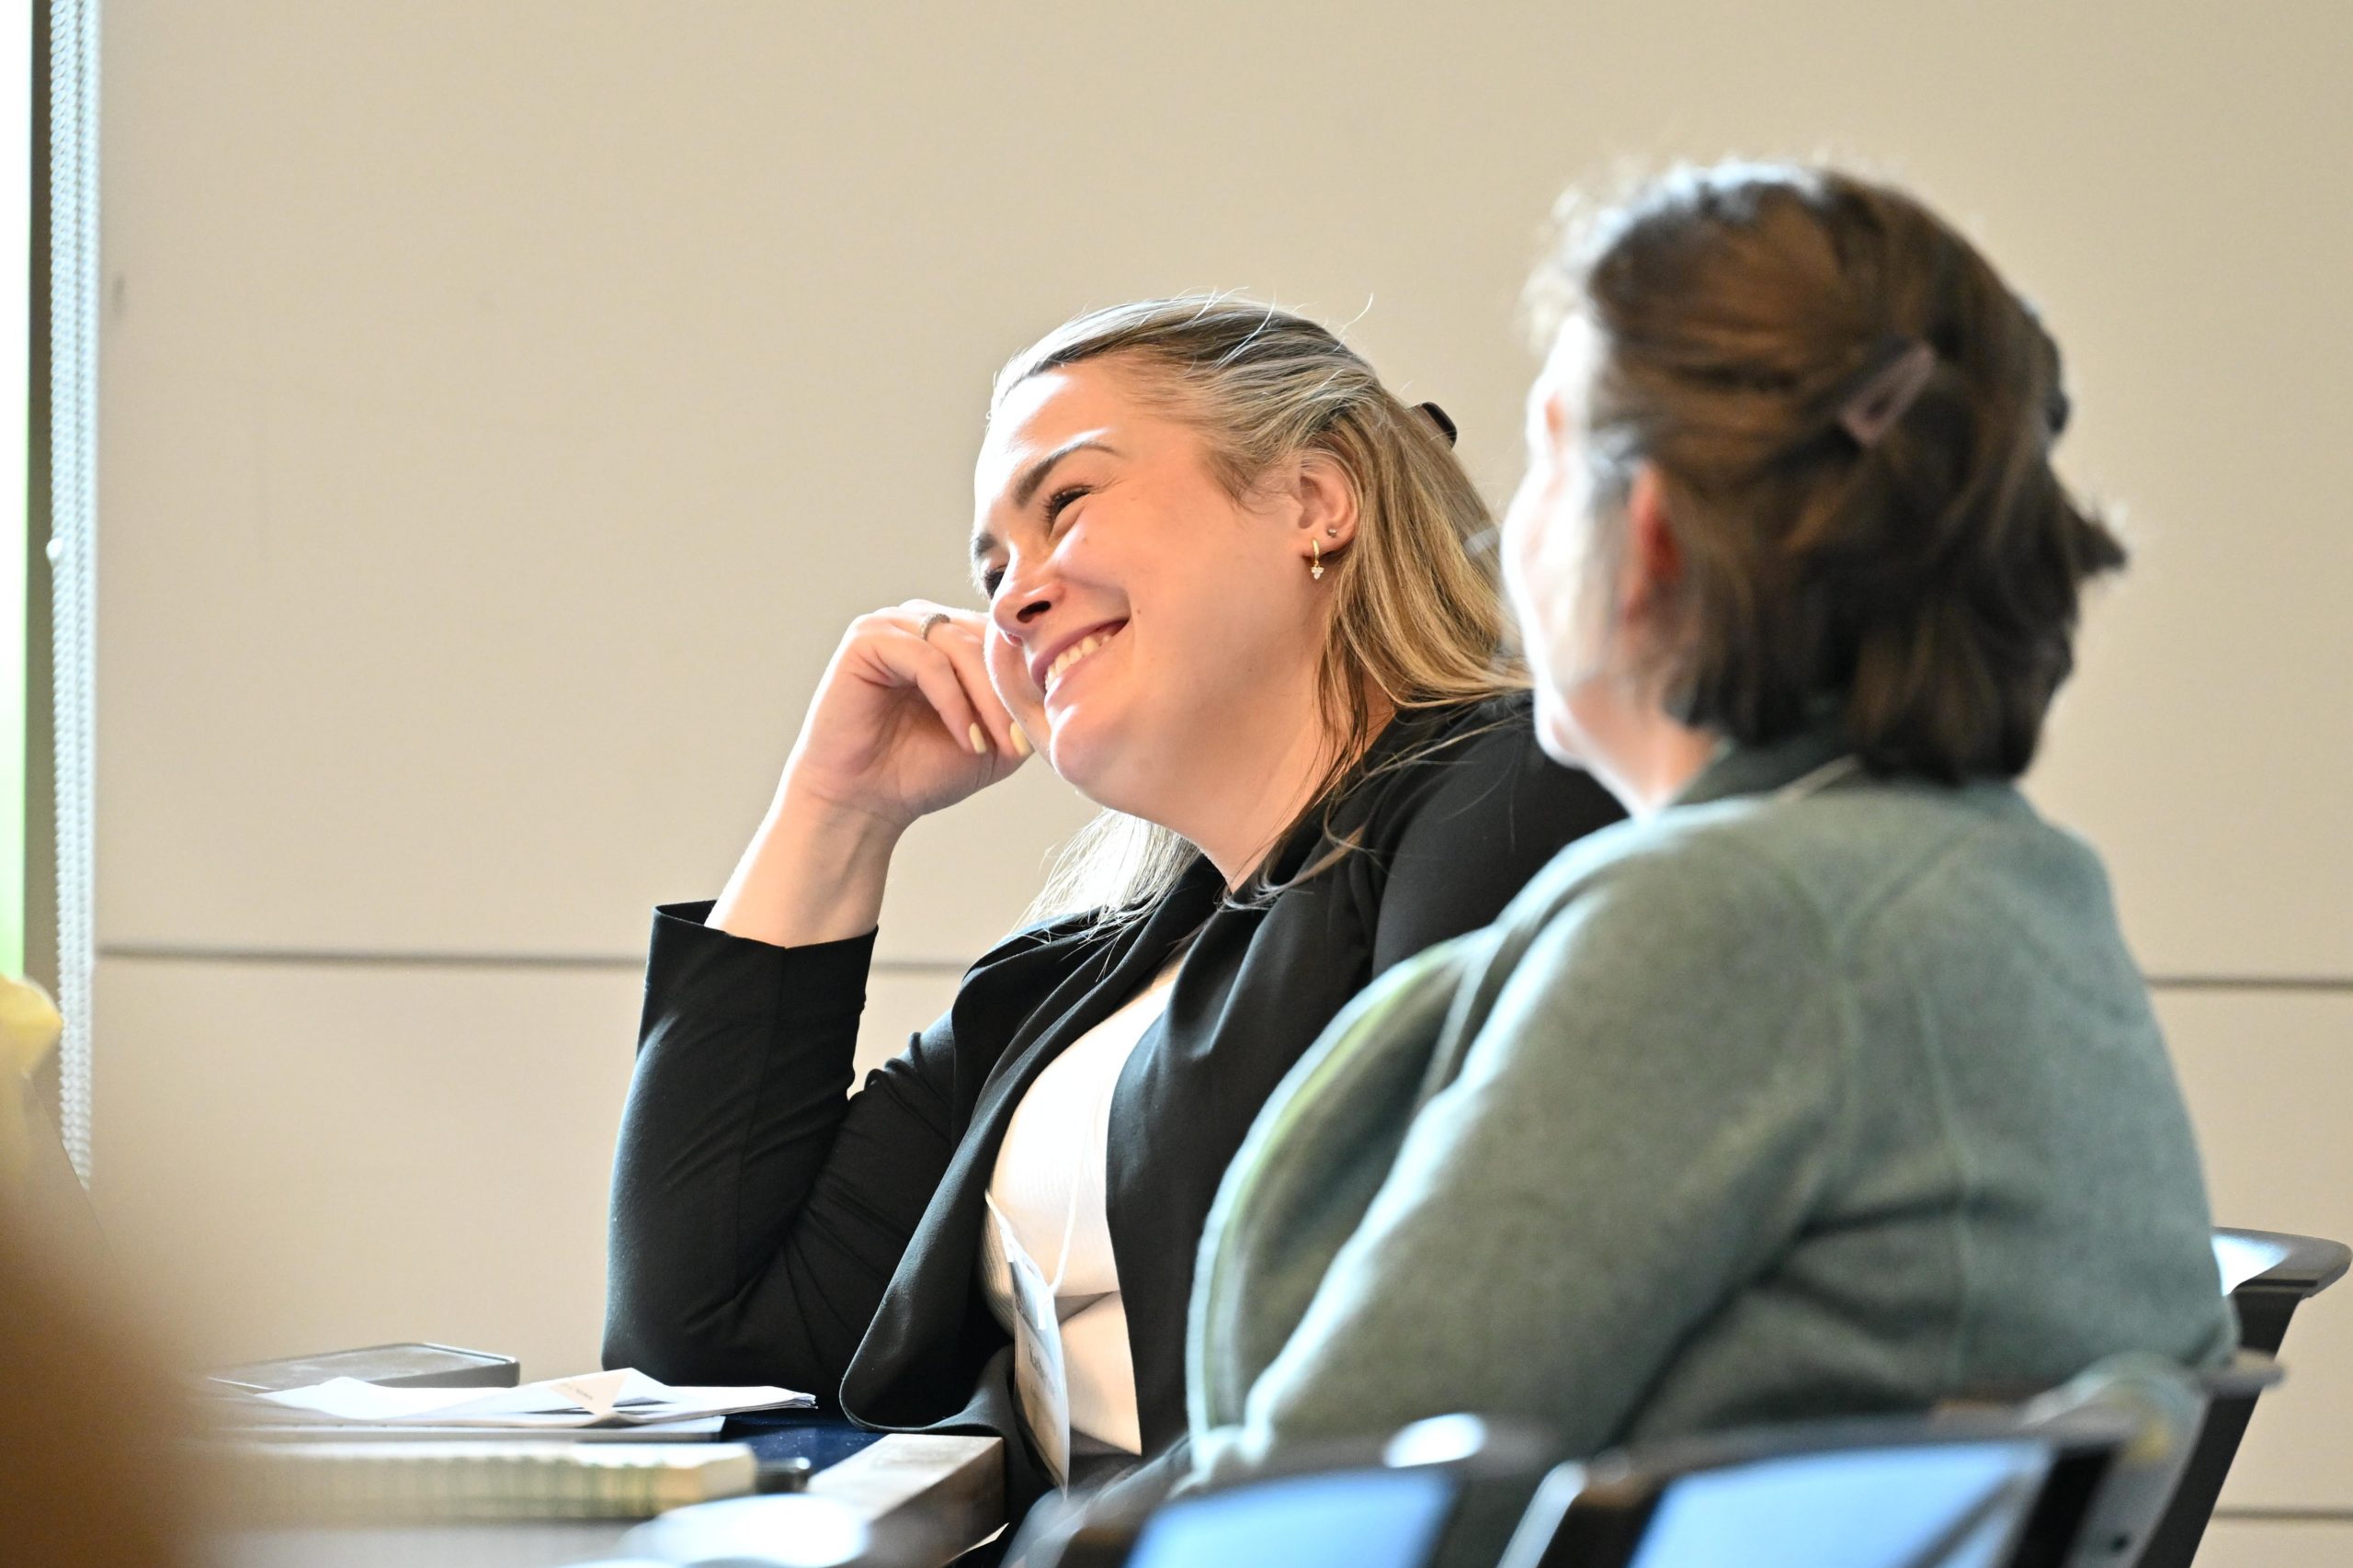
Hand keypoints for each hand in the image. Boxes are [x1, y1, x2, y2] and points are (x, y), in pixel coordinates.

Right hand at [778, 601, 1030, 832]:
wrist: (865, 803)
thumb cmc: (923, 771)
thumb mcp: (995, 740)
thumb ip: (1024, 708)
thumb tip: (1063, 683)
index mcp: (953, 634)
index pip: (1006, 636)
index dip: (1027, 681)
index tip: (1039, 731)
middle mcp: (923, 619)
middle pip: (988, 637)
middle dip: (1009, 694)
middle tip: (1020, 744)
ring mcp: (893, 624)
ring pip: (961, 645)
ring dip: (987, 699)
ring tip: (995, 745)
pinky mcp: (866, 640)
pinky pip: (927, 659)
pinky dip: (953, 701)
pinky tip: (966, 738)